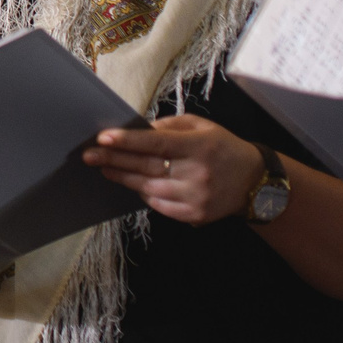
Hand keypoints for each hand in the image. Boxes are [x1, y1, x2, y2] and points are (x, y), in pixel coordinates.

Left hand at [82, 114, 263, 225]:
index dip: (128, 141)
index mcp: (199, 146)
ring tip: (104, 168)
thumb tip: (139, 130)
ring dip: (123, 178)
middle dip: (114, 160)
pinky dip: (143, 193)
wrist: (254, 182)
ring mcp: (195, 197)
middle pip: (147, 167)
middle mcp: (197, 173)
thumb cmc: (223, 148)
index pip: (156, 144)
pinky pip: (159, 205)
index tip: (103, 138)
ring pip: (148, 188)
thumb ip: (170, 126)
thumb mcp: (202, 127)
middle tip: (88, 155)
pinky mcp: (194, 215)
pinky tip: (132, 183)